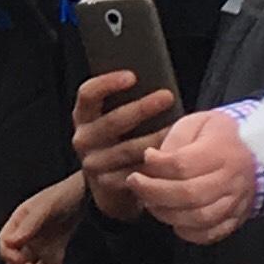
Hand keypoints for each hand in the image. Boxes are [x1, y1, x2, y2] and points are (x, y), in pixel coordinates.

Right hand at [0, 171, 84, 263]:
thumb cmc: (62, 196)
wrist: (86, 197)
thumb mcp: (45, 207)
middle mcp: (26, 238)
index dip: (9, 255)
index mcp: (17, 225)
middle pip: (14, 262)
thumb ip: (29, 225)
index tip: (20, 260)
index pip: (5, 245)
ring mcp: (40, 248)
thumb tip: (10, 242)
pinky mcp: (54, 255)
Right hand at [70, 67, 177, 216]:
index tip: (132, 76)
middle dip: (142, 108)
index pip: (88, 94)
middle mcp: (83, 139)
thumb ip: (124, 103)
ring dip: (157, 138)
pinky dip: (156, 164)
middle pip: (112, 122)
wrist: (108, 186)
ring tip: (181, 128)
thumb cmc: (119, 141)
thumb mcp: (114, 122)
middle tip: (167, 96)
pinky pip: (136, 173)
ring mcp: (94, 164)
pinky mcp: (108, 185)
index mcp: (83, 117)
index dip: (107, 84)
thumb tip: (156, 79)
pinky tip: (174, 156)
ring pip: (128, 149)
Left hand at [131, 111, 257, 242]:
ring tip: (150, 202)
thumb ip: (174, 140)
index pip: (183, 165)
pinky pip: (211, 233)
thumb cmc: (219, 134)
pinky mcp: (237, 217)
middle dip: (154, 192)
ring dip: (167, 213)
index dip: (158, 165)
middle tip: (135, 184)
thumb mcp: (197, 122)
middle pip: (189, 194)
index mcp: (221, 151)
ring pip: (199, 218)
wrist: (257, 149)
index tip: (146, 157)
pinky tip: (173, 219)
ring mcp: (237, 202)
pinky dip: (188, 232)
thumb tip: (152, 160)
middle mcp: (232, 179)